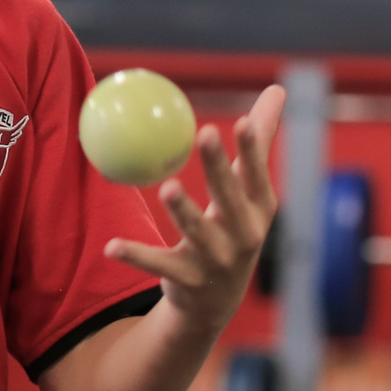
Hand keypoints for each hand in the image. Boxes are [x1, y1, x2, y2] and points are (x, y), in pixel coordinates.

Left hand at [104, 84, 281, 334]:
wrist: (216, 302)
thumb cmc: (234, 228)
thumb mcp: (251, 190)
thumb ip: (261, 140)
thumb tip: (279, 89)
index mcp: (260, 211)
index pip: (257, 176)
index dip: (252, 150)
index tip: (241, 121)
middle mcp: (245, 237)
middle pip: (230, 198)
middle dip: (219, 168)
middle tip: (204, 133)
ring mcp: (217, 261)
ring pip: (197, 232)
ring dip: (183, 210)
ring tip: (168, 186)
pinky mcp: (187, 280)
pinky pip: (158, 264)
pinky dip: (135, 255)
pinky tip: (111, 246)